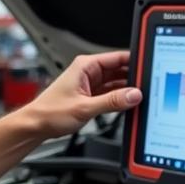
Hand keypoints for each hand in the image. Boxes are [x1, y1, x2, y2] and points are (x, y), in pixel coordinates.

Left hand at [21, 51, 141, 138]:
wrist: (35, 126)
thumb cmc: (50, 112)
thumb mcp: (85, 107)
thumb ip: (112, 101)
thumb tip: (133, 95)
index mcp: (85, 65)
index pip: (117, 57)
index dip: (134, 61)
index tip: (148, 68)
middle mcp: (88, 72)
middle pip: (119, 70)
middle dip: (133, 78)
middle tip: (148, 87)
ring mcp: (90, 84)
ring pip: (116, 83)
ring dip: (126, 90)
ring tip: (139, 97)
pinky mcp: (90, 96)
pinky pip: (110, 93)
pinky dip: (119, 99)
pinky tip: (127, 104)